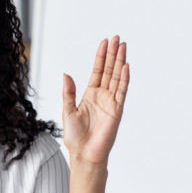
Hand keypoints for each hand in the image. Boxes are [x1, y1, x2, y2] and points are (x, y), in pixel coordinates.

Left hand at [62, 36, 129, 167]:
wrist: (84, 154)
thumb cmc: (75, 137)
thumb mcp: (67, 111)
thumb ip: (68, 92)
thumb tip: (66, 74)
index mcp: (90, 95)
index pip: (97, 71)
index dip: (100, 56)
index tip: (104, 42)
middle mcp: (102, 96)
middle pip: (109, 70)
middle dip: (112, 54)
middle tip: (116, 38)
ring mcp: (111, 102)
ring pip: (116, 77)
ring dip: (120, 62)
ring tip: (122, 46)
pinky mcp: (117, 110)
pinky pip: (121, 91)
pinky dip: (124, 79)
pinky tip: (126, 66)